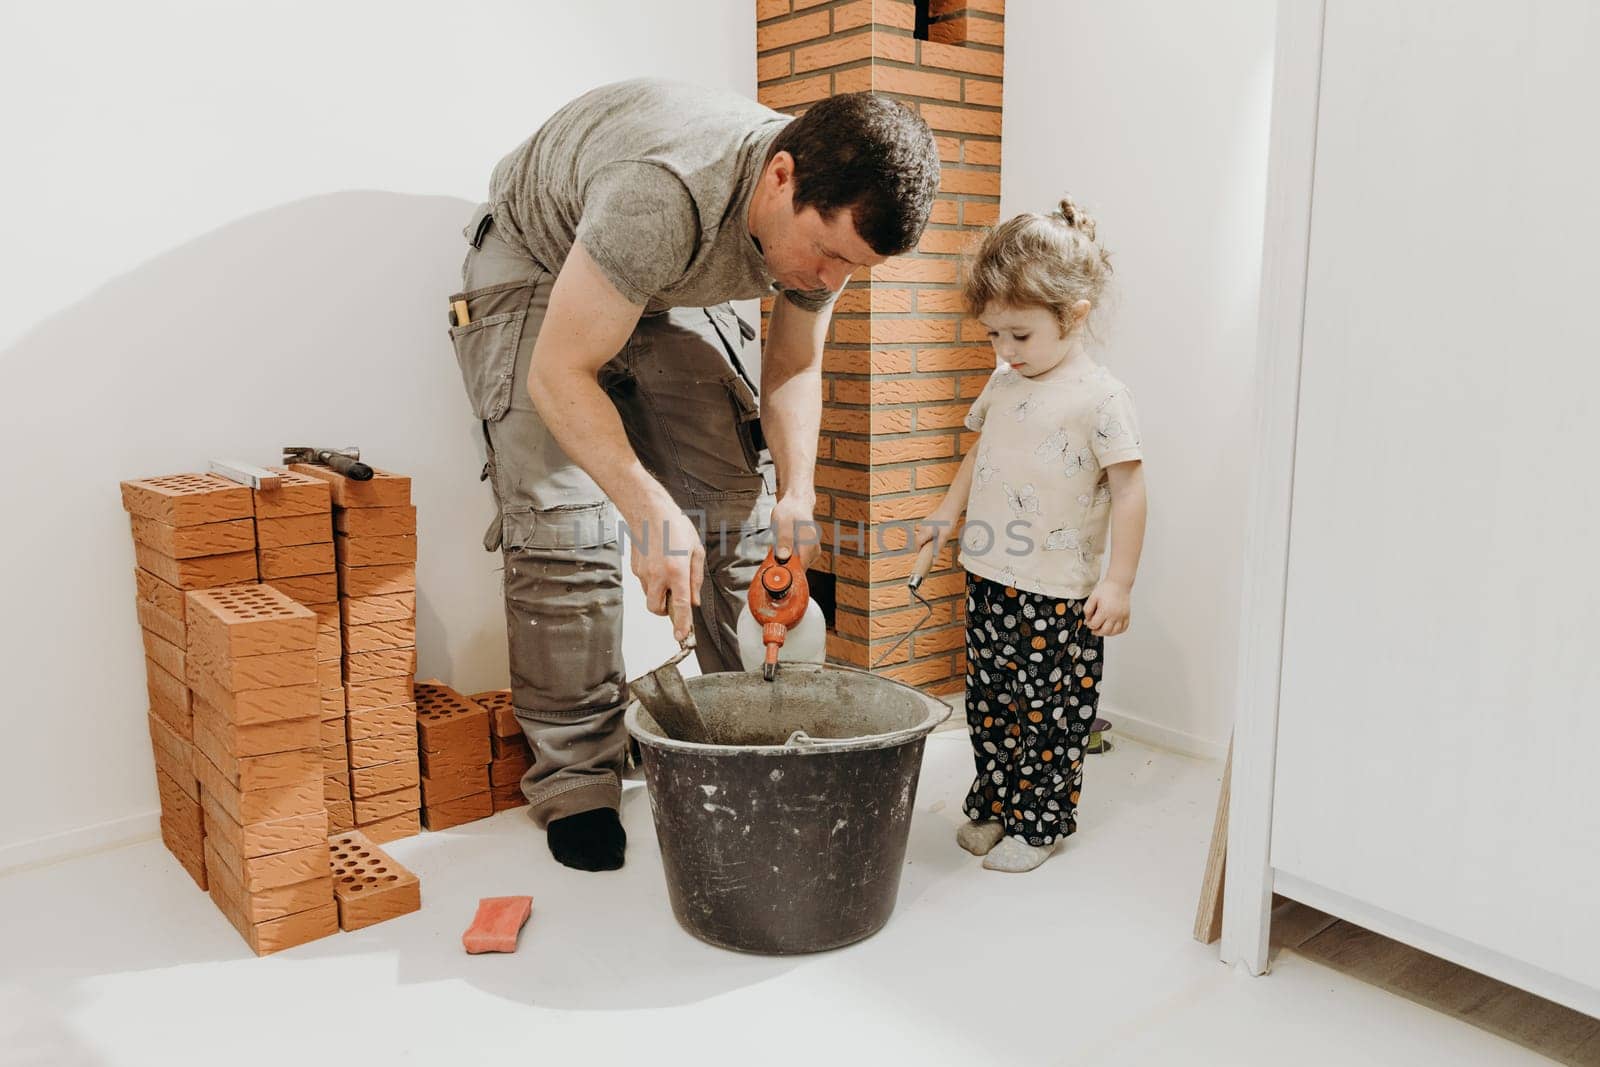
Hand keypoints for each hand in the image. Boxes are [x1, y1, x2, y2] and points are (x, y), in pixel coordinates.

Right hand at [628, 499, 704, 642]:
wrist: (648, 511)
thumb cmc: (675, 527)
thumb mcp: (695, 551)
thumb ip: (696, 579)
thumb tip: (694, 601)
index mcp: (677, 571)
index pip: (680, 606)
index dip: (681, 624)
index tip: (681, 636)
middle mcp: (658, 576)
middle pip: (657, 609)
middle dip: (666, 611)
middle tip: (675, 599)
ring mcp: (643, 573)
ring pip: (649, 597)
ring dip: (659, 595)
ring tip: (668, 574)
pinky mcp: (635, 569)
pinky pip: (644, 584)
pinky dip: (652, 582)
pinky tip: (658, 564)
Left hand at [770, 492, 820, 569]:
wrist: (797, 504)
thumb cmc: (789, 511)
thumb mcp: (782, 521)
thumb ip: (784, 538)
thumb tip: (784, 556)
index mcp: (809, 540)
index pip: (800, 566)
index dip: (786, 570)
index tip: (775, 567)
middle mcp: (814, 548)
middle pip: (798, 568)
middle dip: (784, 565)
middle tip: (774, 553)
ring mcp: (812, 552)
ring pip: (797, 566)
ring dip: (785, 561)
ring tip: (779, 546)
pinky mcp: (809, 553)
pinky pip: (797, 562)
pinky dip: (788, 558)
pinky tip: (784, 547)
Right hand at [913, 506, 958, 559]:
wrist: (951, 507)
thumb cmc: (948, 521)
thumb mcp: (944, 536)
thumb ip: (938, 548)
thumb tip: (933, 560)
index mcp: (925, 531)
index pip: (917, 544)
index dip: (919, 550)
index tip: (922, 555)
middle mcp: (923, 527)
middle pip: (919, 539)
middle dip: (923, 545)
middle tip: (931, 549)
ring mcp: (925, 522)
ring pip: (922, 534)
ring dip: (926, 539)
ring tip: (936, 539)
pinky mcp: (929, 519)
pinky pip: (926, 529)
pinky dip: (929, 533)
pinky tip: (937, 532)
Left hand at [1084, 579, 1130, 636]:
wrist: (1119, 584)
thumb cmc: (1106, 589)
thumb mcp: (1092, 597)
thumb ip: (1087, 609)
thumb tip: (1087, 619)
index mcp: (1105, 610)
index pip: (1094, 625)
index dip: (1089, 624)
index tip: (1089, 621)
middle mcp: (1115, 615)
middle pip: (1105, 631)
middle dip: (1097, 631)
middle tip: (1094, 629)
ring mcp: (1122, 616)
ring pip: (1115, 632)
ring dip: (1107, 633)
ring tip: (1103, 629)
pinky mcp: (1127, 615)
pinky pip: (1124, 628)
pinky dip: (1118, 631)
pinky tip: (1113, 628)